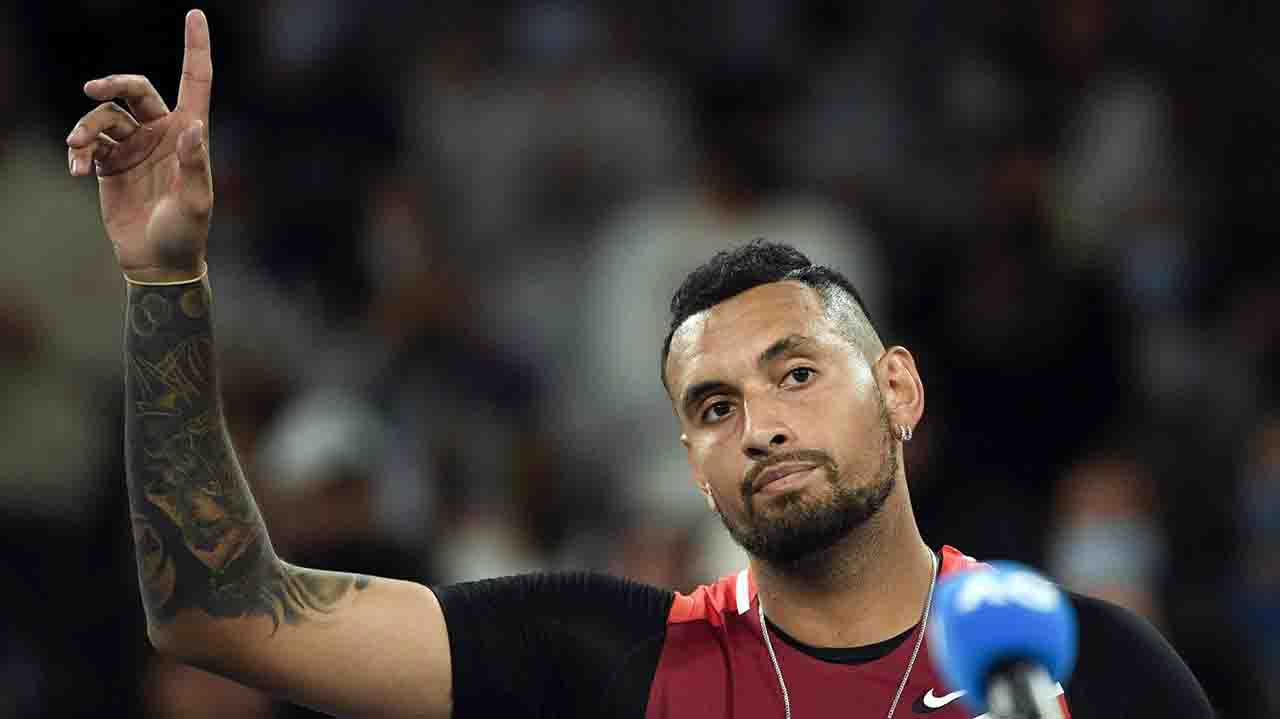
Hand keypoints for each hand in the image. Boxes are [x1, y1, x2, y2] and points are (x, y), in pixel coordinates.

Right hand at [67, 9, 213, 282]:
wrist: (157, 261)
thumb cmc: (186, 232)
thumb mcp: (196, 202)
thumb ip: (195, 165)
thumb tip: (193, 127)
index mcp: (189, 133)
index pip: (194, 82)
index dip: (195, 48)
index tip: (195, 14)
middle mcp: (161, 132)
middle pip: (136, 89)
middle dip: (114, 83)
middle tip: (92, 90)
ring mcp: (134, 145)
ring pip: (104, 117)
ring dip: (85, 130)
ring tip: (77, 153)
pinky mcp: (109, 163)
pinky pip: (87, 142)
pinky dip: (77, 152)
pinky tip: (75, 171)